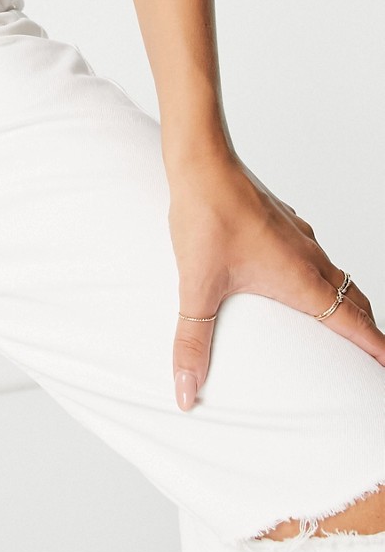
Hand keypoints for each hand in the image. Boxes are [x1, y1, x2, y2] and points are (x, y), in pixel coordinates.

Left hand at [165, 150, 384, 410]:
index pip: (354, 322)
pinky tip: (295, 276)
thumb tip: (186, 391)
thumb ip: (191, 343)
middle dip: (365, 329)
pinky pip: (312, 254)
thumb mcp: (197, 287)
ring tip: (341, 321)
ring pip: (335, 274)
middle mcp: (309, 257)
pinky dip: (318, 274)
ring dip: (344, 300)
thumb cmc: (206, 215)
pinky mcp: (281, 221)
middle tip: (372, 355)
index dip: (376, 347)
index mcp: (302, 279)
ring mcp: (297, 236)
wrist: (202, 161)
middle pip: (353, 299)